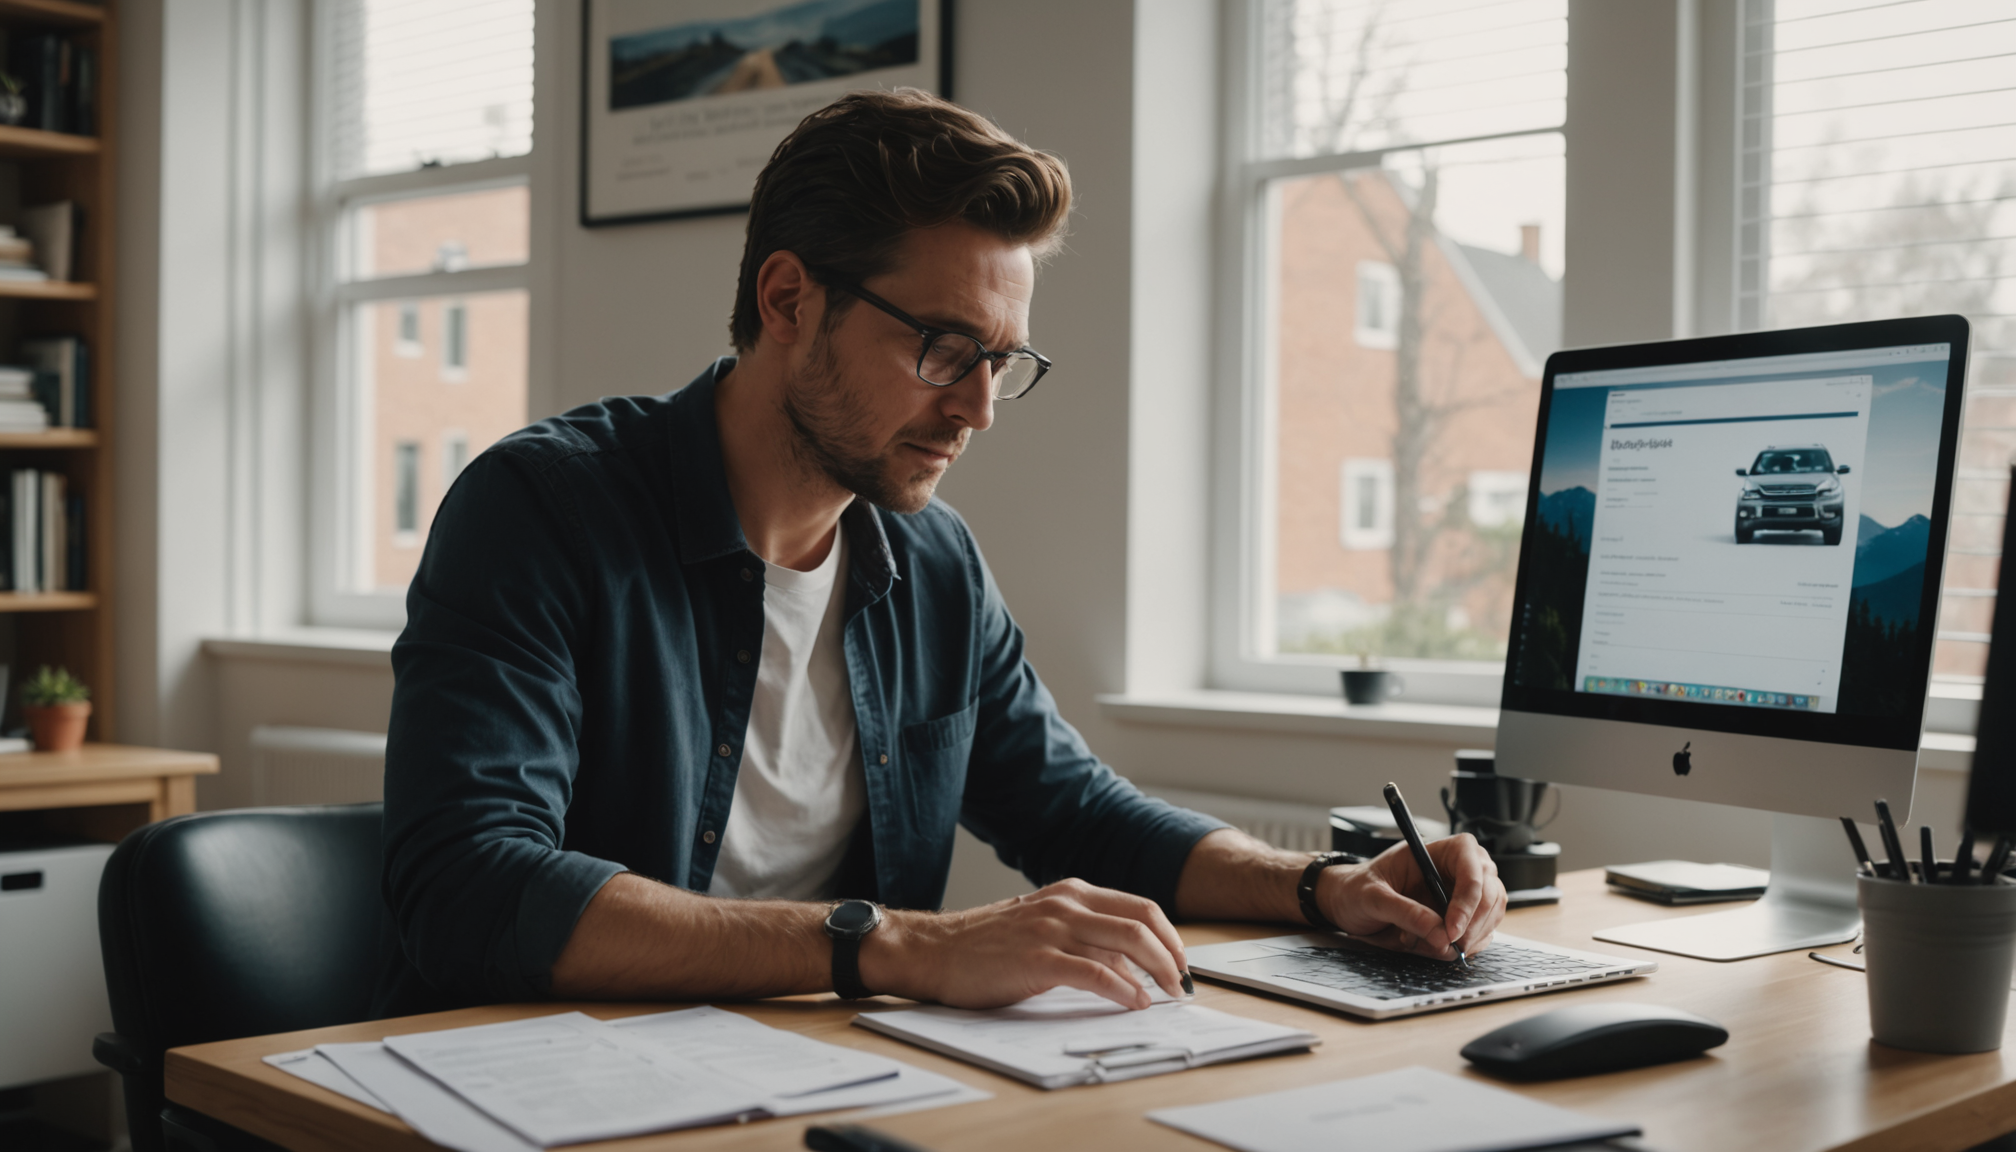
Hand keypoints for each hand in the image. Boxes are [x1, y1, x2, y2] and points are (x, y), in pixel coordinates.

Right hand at [858, 878, 1188, 1010]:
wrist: (934, 950)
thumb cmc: (985, 944)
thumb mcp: (1041, 926)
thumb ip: (1083, 936)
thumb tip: (1130, 966)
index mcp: (1071, 893)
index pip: (1140, 906)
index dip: (1169, 935)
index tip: (1181, 961)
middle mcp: (1066, 904)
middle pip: (1142, 922)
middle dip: (1172, 955)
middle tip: (1182, 982)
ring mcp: (1052, 929)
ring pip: (1126, 944)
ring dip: (1157, 973)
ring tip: (1167, 995)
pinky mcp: (1038, 959)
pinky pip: (1095, 973)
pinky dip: (1123, 989)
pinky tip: (1134, 1002)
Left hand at [1317, 834, 1506, 960]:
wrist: (1351, 903)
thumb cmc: (1359, 888)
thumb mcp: (1372, 897)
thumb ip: (1405, 912)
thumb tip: (1440, 935)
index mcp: (1439, 850)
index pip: (1472, 864)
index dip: (1468, 896)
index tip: (1452, 928)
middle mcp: (1458, 869)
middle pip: (1491, 892)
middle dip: (1473, 924)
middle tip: (1450, 947)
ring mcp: (1464, 894)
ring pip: (1490, 916)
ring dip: (1467, 938)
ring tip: (1427, 943)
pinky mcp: (1463, 917)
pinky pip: (1480, 934)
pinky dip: (1463, 947)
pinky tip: (1433, 947)